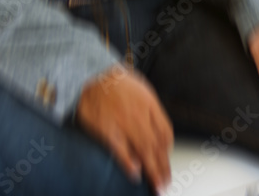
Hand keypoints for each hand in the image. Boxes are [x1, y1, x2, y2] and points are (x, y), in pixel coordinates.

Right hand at [75, 66, 172, 191]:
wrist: (91, 74)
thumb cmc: (114, 82)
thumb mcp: (140, 88)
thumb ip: (150, 109)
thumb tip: (158, 131)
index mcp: (149, 103)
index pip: (165, 132)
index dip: (168, 150)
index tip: (167, 160)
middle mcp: (139, 115)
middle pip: (157, 146)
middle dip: (163, 167)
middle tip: (165, 182)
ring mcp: (124, 123)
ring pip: (144, 152)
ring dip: (152, 171)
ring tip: (156, 184)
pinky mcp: (108, 130)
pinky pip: (122, 152)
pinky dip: (129, 165)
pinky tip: (135, 174)